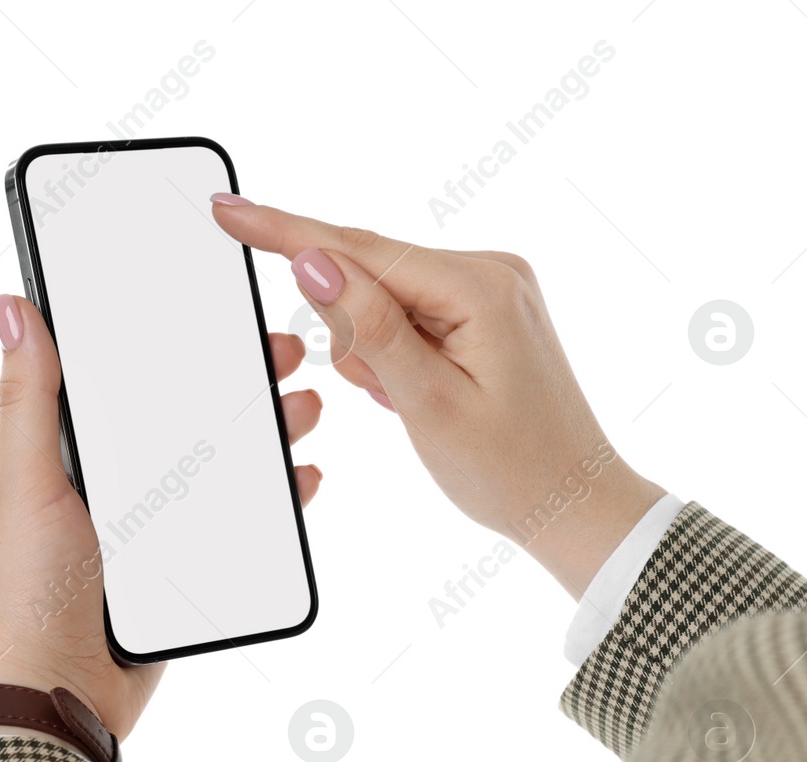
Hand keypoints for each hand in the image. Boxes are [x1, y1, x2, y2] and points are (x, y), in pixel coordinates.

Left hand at [0, 295, 322, 742]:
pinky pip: (242, 527)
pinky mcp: (187, 576)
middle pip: (192, 420)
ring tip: (306, 410)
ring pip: (225, 469)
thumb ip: (29, 400)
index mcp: (72, 459)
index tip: (225, 317)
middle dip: (242, 384)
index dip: (182, 346)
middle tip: (286, 355)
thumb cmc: (20, 595)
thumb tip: (12, 307)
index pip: (136, 384)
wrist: (50, 703)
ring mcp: (156, 534)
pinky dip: (275, 502)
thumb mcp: (25, 486)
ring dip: (269, 436)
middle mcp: (116, 489)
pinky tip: (302, 480)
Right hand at [209, 198, 665, 597]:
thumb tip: (314, 259)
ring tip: (414, 404)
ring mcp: (493, 287)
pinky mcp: (488, 309)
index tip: (230, 211)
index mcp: (482, 287)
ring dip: (380, 352)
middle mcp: (493, 270)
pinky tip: (424, 392)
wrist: (576, 504)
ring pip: (386, 297)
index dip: (286, 232)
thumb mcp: (427, 405)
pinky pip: (412, 313)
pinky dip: (400, 353)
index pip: (361, 249)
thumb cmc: (513, 470)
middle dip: (355, 334)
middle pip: (371, 272)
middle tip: (389, 397)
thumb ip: (369, 327)